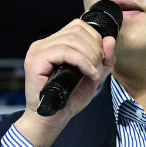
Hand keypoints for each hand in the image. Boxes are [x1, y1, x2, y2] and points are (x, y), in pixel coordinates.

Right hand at [15, 19, 115, 146]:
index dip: (95, 39)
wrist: (52, 120)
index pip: (78, 26)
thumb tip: (110, 39)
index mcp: (54, 44)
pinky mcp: (35, 60)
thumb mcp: (93, 76)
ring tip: (93, 74)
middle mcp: (43, 44)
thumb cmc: (68, 100)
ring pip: (72, 39)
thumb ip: (104, 59)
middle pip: (76, 30)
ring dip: (90, 56)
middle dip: (94, 48)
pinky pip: (64, 51)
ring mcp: (37, 51)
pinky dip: (81, 61)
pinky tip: (88, 73)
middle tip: (97, 69)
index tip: (100, 60)